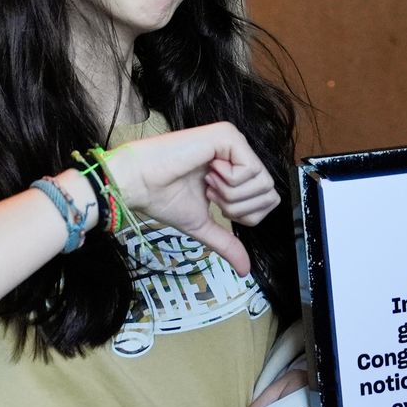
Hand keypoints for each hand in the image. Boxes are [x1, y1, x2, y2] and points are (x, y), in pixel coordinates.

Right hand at [101, 122, 279, 274]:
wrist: (137, 184)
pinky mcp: (229, 135)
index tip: (213, 201)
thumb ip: (226, 243)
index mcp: (235, 169)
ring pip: (262, 183)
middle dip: (237, 205)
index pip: (268, 199)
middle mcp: (238, 152)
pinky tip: (206, 171)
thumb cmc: (162, 198)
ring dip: (230, 194)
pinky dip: (228, 182)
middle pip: (269, 192)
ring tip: (206, 182)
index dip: (243, 213)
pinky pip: (251, 170)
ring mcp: (235, 141)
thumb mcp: (202, 225)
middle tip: (210, 193)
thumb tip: (245, 270)